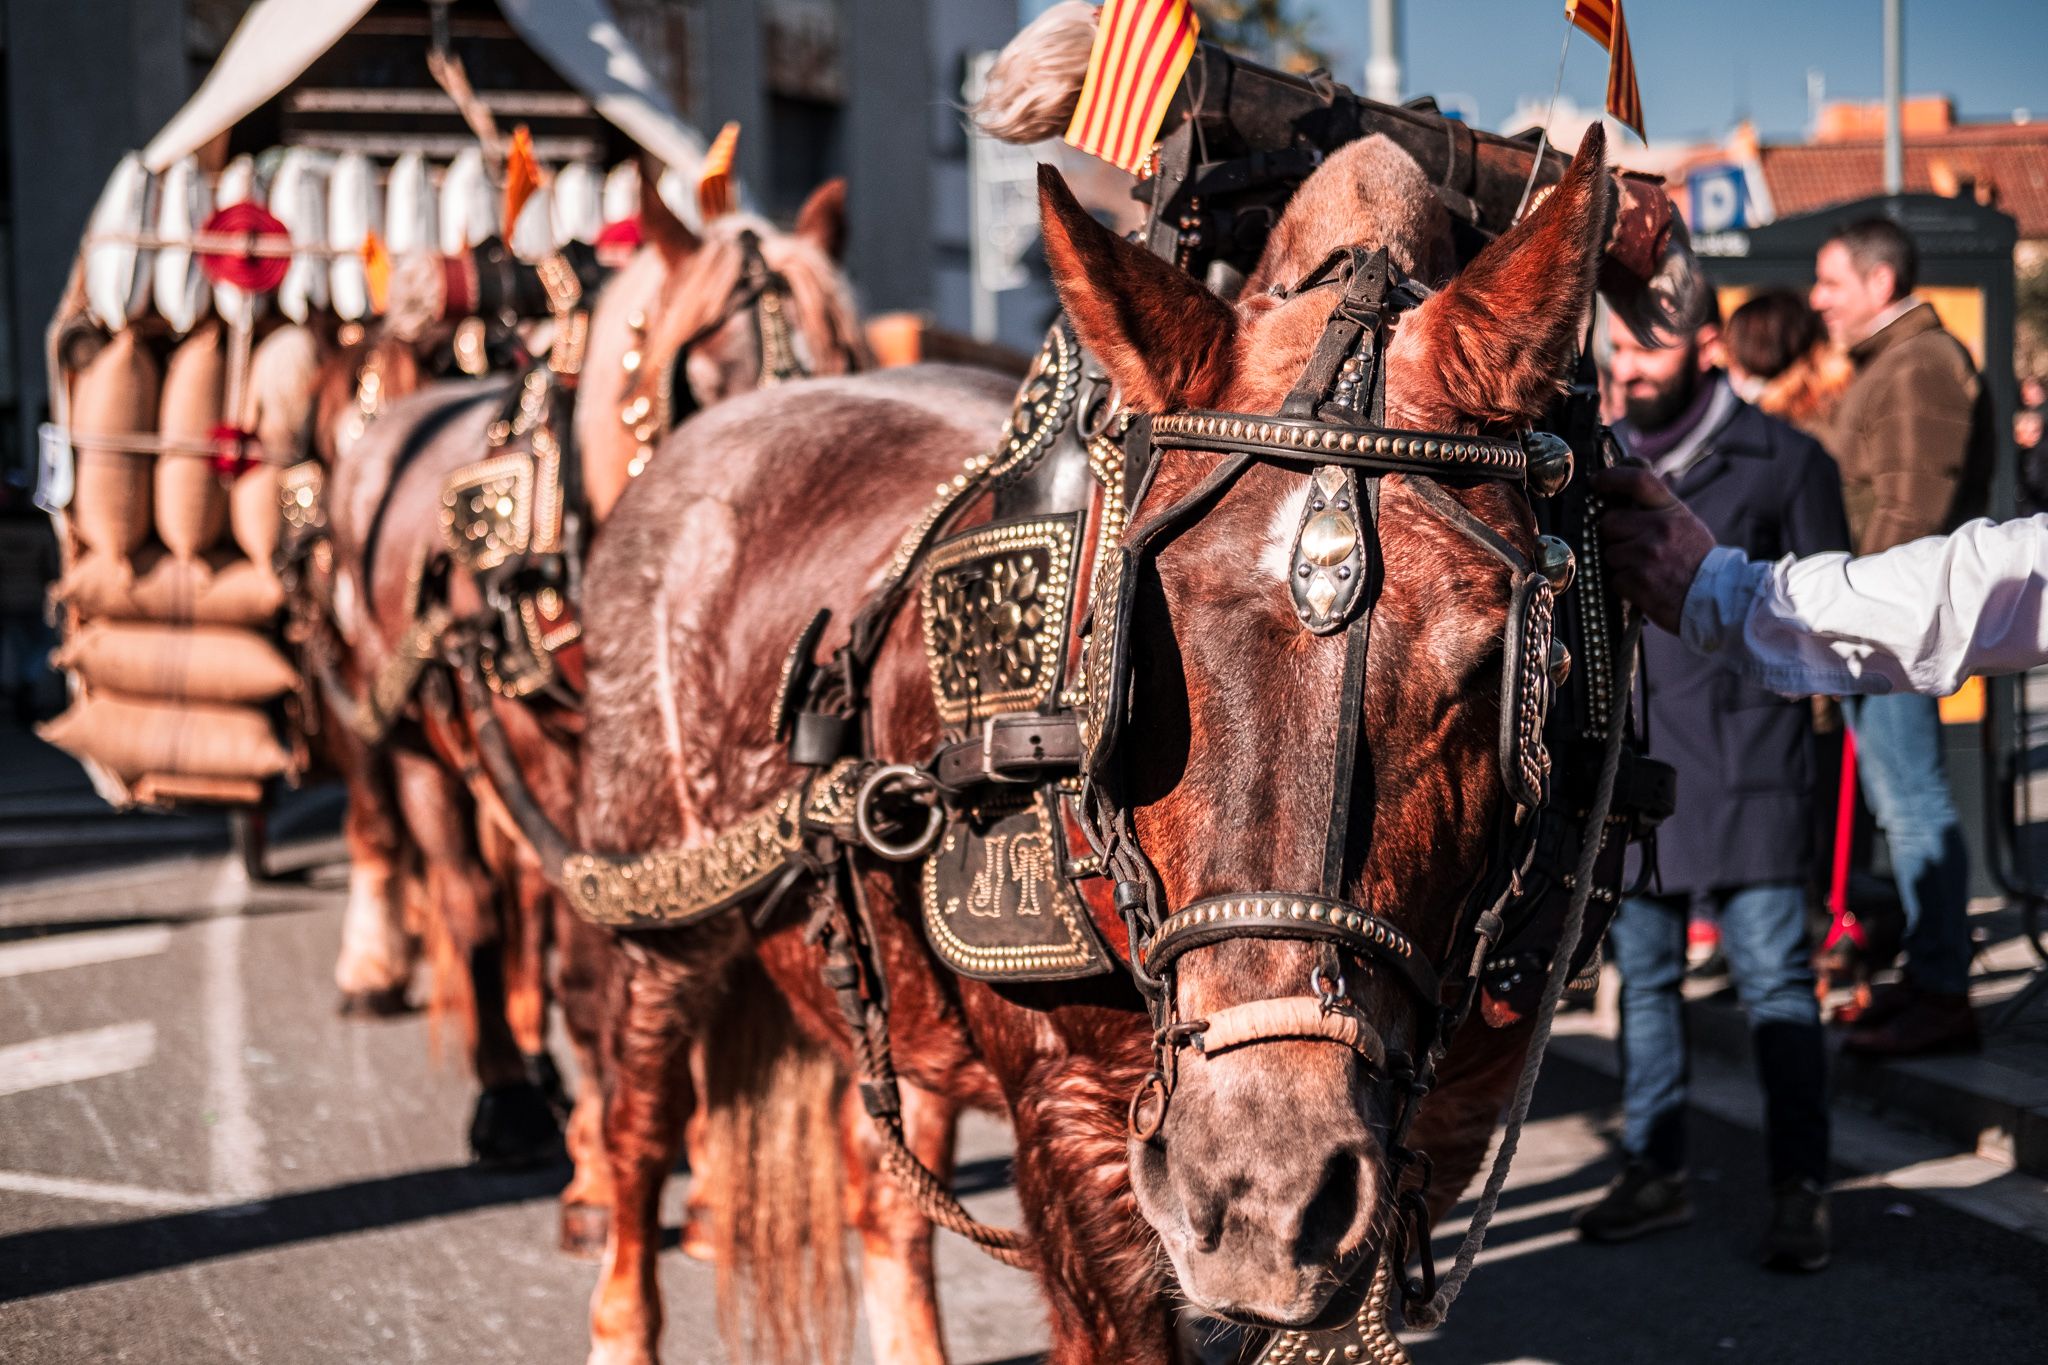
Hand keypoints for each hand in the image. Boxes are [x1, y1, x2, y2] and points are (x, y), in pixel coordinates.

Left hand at [1592, 466, 1717, 634]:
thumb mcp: (1686, 525)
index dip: (1612, 477)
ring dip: (1620, 564)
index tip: (1596, 481)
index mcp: (1673, 511)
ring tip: (1644, 571)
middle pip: (1609, 522)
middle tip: (1632, 549)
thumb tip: (1621, 501)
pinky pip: (1614, 579)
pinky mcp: (1639, 581)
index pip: (1639, 482)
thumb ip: (1657, 512)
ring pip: (1609, 553)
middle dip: (1613, 537)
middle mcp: (1660, 528)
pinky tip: (1645, 587)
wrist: (1719, 599)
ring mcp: (1648, 555)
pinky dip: (1624, 586)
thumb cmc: (1698, 563)